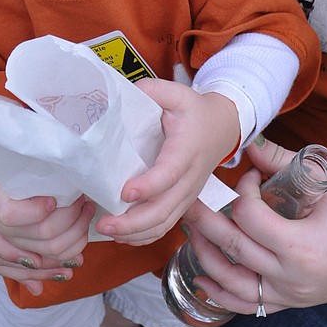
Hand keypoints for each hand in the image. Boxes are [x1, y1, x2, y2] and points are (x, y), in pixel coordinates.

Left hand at [95, 81, 238, 244]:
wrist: (222, 127)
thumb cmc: (195, 111)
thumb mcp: (177, 93)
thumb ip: (152, 90)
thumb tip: (120, 95)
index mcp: (187, 149)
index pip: (170, 172)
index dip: (150, 185)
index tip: (125, 192)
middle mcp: (190, 178)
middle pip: (165, 209)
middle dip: (134, 222)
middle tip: (104, 223)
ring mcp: (188, 194)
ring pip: (165, 223)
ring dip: (135, 233)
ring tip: (107, 230)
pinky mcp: (182, 202)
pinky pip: (166, 226)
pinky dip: (144, 236)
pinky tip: (122, 235)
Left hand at [177, 136, 326, 313]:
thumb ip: (284, 160)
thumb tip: (249, 143)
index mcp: (302, 247)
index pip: (249, 218)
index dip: (242, 191)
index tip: (250, 176)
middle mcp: (292, 278)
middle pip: (233, 250)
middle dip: (205, 222)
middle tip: (188, 200)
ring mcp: (292, 296)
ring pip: (233, 285)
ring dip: (206, 258)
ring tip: (190, 233)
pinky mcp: (294, 304)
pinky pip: (249, 306)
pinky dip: (222, 294)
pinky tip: (204, 277)